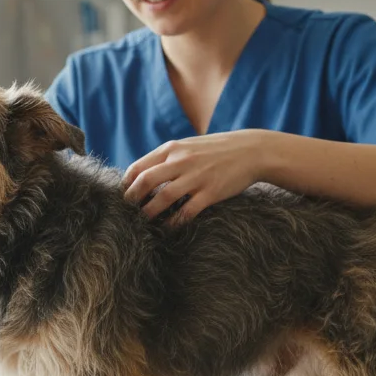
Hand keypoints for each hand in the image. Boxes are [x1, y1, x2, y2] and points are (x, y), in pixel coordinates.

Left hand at [122, 130, 270, 223]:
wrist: (251, 151)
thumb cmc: (216, 150)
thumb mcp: (188, 146)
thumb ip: (167, 158)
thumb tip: (143, 175)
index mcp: (172, 149)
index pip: (138, 167)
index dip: (127, 185)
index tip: (124, 197)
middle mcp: (181, 161)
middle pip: (145, 182)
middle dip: (132, 200)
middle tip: (128, 213)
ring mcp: (196, 177)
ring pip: (162, 198)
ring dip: (149, 214)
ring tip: (143, 223)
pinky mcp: (210, 193)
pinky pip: (186, 212)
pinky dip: (173, 223)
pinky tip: (167, 229)